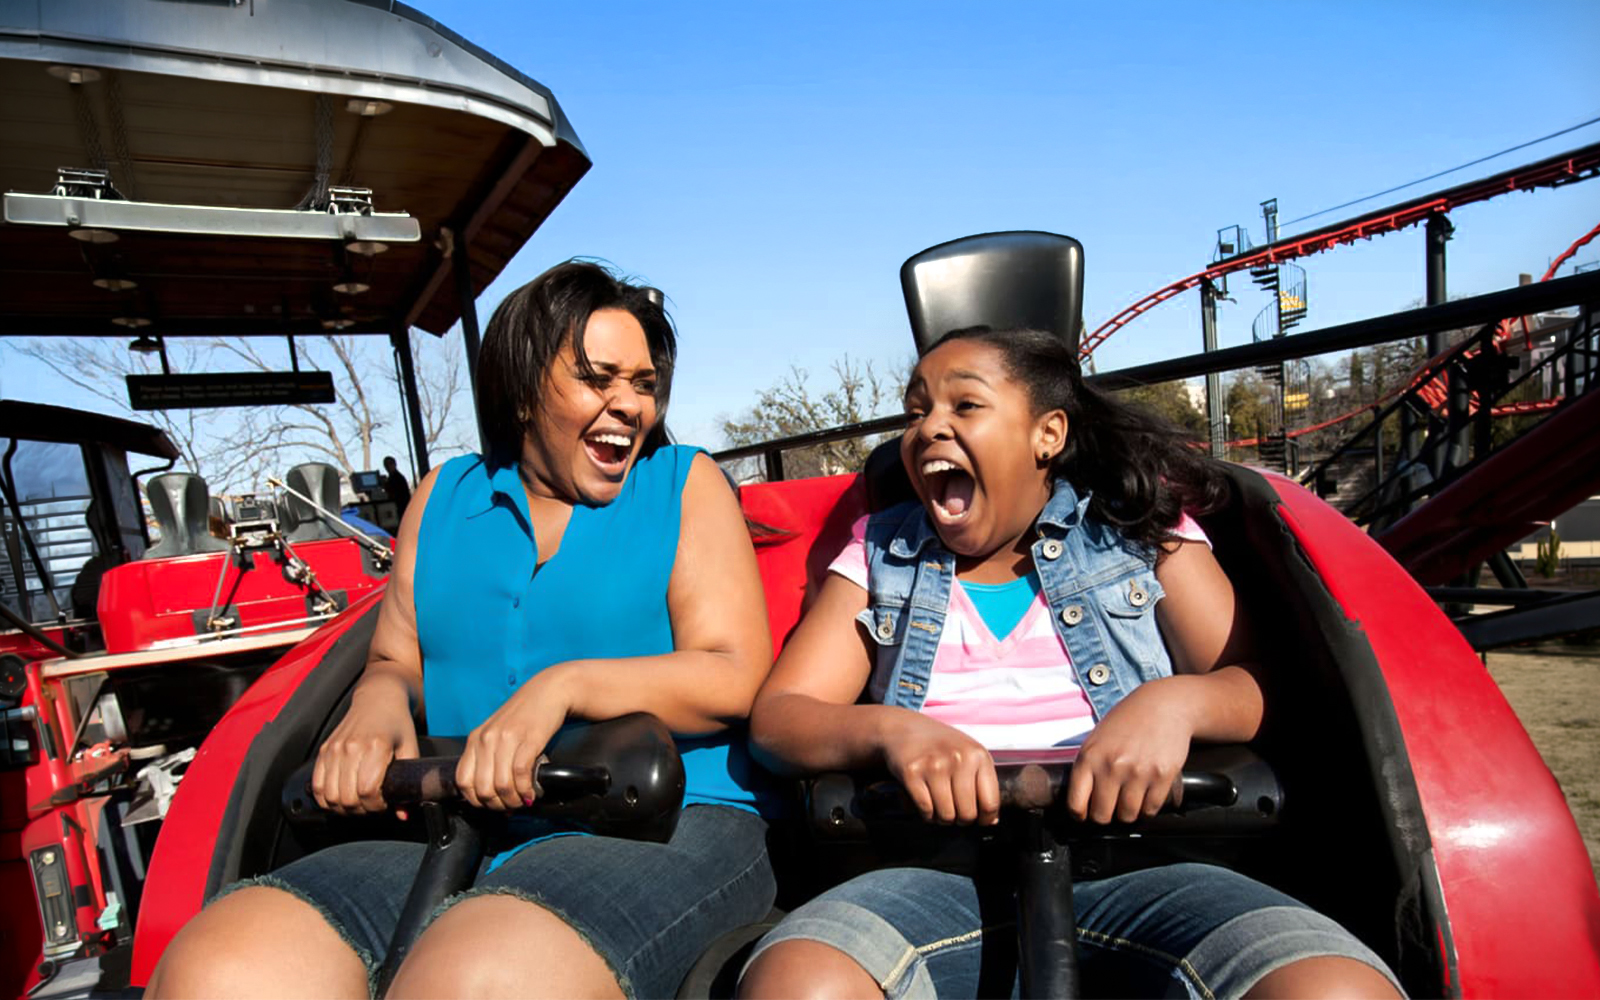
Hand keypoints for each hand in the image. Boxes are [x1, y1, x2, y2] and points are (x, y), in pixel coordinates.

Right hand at [312, 683, 418, 814]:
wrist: (378, 699)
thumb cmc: (396, 723)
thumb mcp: (410, 748)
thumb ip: (409, 781)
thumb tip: (404, 813)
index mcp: (375, 747)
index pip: (368, 791)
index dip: (376, 806)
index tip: (383, 804)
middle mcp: (351, 748)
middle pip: (347, 797)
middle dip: (360, 810)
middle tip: (371, 807)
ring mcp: (334, 749)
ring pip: (329, 795)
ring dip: (342, 808)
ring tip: (357, 804)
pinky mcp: (324, 750)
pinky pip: (316, 785)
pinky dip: (325, 798)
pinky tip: (339, 798)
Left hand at [457, 667, 574, 810]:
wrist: (549, 691)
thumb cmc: (525, 715)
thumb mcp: (497, 733)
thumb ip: (489, 757)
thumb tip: (491, 793)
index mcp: (475, 738)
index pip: (463, 781)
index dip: (475, 800)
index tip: (490, 805)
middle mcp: (486, 739)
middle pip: (482, 788)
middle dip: (497, 805)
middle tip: (509, 807)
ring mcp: (506, 739)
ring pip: (501, 785)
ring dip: (513, 800)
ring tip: (522, 801)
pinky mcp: (528, 739)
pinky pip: (521, 774)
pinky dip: (526, 790)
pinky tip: (531, 793)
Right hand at [879, 709, 999, 825]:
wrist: (903, 727)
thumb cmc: (939, 743)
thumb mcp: (969, 753)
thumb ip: (983, 781)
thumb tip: (991, 820)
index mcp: (978, 754)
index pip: (990, 802)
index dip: (985, 818)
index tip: (979, 820)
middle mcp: (958, 758)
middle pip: (968, 813)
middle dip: (961, 819)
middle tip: (955, 812)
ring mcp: (934, 765)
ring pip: (946, 815)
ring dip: (942, 818)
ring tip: (939, 806)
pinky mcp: (912, 773)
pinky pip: (926, 810)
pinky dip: (926, 813)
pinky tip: (926, 802)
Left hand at [1066, 678, 1194, 823]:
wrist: (1164, 705)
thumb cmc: (1127, 722)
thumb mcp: (1097, 738)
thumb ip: (1088, 767)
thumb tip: (1081, 801)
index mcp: (1089, 756)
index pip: (1075, 803)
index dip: (1079, 814)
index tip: (1084, 814)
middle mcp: (1112, 766)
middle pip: (1102, 815)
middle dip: (1105, 815)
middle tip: (1111, 807)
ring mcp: (1138, 772)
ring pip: (1128, 816)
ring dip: (1128, 813)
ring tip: (1130, 800)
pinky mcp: (1162, 775)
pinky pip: (1150, 809)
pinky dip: (1148, 808)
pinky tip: (1146, 795)